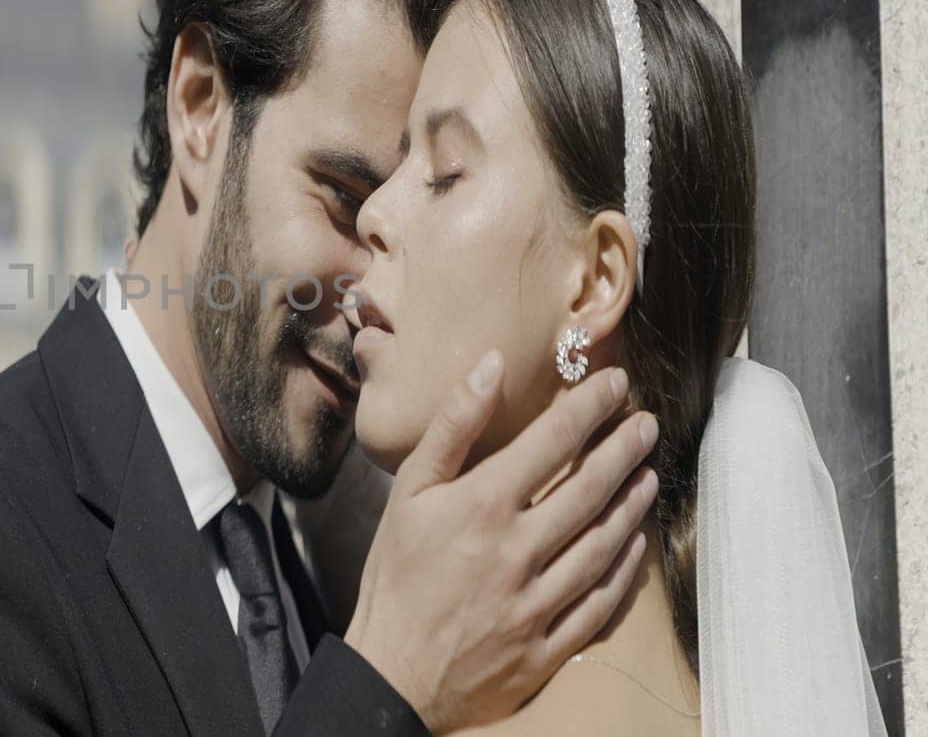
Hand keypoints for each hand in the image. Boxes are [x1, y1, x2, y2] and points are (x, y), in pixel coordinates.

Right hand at [343, 350, 658, 732]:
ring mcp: (537, 601)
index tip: (616, 383)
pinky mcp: (548, 644)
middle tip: (646, 423)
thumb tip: (491, 366)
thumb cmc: (395, 575)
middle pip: (590, 487)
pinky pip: (600, 601)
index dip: (590, 406)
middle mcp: (517, 550)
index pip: (552, 441)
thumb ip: (452, 426)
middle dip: (624, 447)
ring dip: (633, 503)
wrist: (390, 670)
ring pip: (604, 543)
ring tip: (648, 474)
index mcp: (481, 506)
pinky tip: (635, 543)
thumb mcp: (407, 492)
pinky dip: (624, 568)